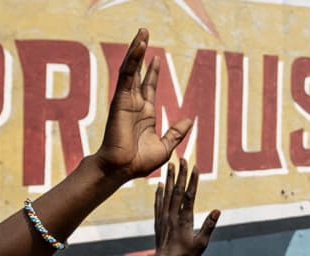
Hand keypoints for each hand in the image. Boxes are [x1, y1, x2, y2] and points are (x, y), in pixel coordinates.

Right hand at [94, 29, 192, 182]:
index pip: (148, 86)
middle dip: (142, 53)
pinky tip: (139, 46)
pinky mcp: (120, 99)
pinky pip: (127, 75)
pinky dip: (133, 59)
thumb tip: (189, 120)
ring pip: (131, 69)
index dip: (152, 72)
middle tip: (145, 34)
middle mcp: (134, 104)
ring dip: (136, 49)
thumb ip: (176, 132)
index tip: (156, 58)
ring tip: (142, 32)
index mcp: (144, 114)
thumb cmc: (140, 162)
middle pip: (138, 72)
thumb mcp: (165, 146)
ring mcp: (126, 100)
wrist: (123, 168)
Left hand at [145, 157, 219, 255]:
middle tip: (182, 159)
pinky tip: (160, 183)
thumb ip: (208, 226)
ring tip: (171, 165)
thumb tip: (217, 211)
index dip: (192, 181)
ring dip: (170, 178)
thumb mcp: (201, 244)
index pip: (189, 196)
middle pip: (178, 190)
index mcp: (184, 219)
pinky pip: (158, 202)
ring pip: (167, 193)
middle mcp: (173, 214)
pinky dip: (159, 191)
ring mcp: (164, 216)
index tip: (195, 168)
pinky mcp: (158, 219)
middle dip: (181, 173)